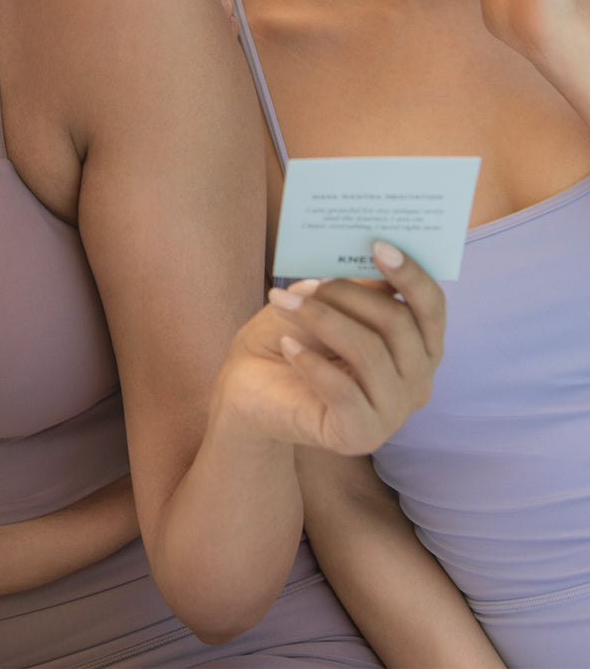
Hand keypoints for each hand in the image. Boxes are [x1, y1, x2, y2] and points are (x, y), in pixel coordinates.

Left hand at [218, 243, 444, 455]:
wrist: (249, 387)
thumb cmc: (294, 336)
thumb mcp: (325, 302)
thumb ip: (357, 284)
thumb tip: (372, 253)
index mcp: (419, 345)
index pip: (431, 307)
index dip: (411, 274)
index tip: (378, 244)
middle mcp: (418, 381)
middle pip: (397, 323)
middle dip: (346, 293)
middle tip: (303, 282)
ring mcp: (393, 413)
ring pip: (369, 352)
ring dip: (320, 319)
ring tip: (281, 302)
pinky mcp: (362, 435)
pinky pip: (342, 390)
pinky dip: (311, 362)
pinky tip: (288, 347)